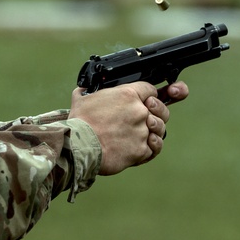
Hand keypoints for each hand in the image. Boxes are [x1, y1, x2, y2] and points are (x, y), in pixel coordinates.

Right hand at [68, 81, 188, 175]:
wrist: (78, 146)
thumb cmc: (79, 123)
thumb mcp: (82, 97)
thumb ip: (89, 91)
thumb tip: (85, 89)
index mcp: (128, 95)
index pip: (150, 90)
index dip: (148, 95)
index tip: (146, 100)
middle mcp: (139, 111)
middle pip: (161, 110)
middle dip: (157, 113)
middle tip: (148, 119)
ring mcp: (142, 132)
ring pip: (160, 130)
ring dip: (154, 132)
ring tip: (143, 134)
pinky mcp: (141, 150)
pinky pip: (154, 149)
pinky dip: (150, 149)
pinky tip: (142, 147)